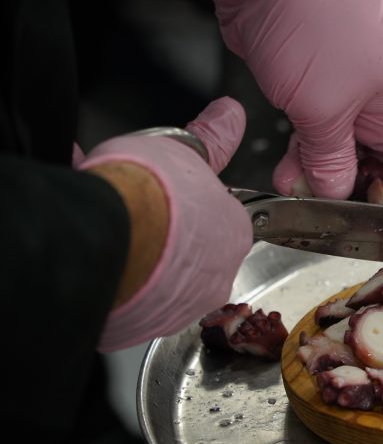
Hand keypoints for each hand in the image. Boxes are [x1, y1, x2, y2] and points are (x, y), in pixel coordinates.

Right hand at [77, 97, 252, 351]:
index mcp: (232, 236)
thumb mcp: (185, 151)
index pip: (220, 222)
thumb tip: (230, 115)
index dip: (191, 205)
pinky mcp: (135, 327)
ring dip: (134, 253)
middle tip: (133, 209)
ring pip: (155, 279)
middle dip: (163, 232)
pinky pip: (123, 300)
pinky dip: (107, 274)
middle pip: (189, 254)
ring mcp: (174, 310)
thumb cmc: (152, 193)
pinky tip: (88, 247)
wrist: (108, 233)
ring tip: (105, 224)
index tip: (168, 197)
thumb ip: (210, 139)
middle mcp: (212, 280)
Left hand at [210, 0, 382, 202]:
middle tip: (332, 214)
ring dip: (323, 176)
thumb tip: (337, 193)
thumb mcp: (323, 111)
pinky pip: (318, 136)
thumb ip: (332, 162)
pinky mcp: (318, 91)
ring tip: (299, 192)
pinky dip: (304, 156)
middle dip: (356, 193)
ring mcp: (351, 96)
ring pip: (346, 154)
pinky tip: (288, 173)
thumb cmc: (313, 25)